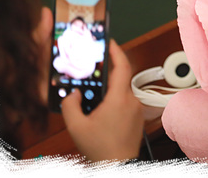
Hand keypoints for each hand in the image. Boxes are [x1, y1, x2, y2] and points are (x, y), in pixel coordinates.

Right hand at [61, 39, 143, 161]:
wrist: (118, 166)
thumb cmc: (101, 149)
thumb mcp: (77, 127)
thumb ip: (70, 106)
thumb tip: (72, 94)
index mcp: (119, 98)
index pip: (122, 66)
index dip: (116, 51)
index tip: (109, 42)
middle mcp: (132, 101)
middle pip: (120, 79)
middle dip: (106, 74)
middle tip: (93, 70)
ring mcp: (136, 110)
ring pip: (122, 92)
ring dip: (109, 91)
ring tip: (93, 96)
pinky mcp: (137, 118)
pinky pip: (125, 103)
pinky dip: (114, 102)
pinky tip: (101, 111)